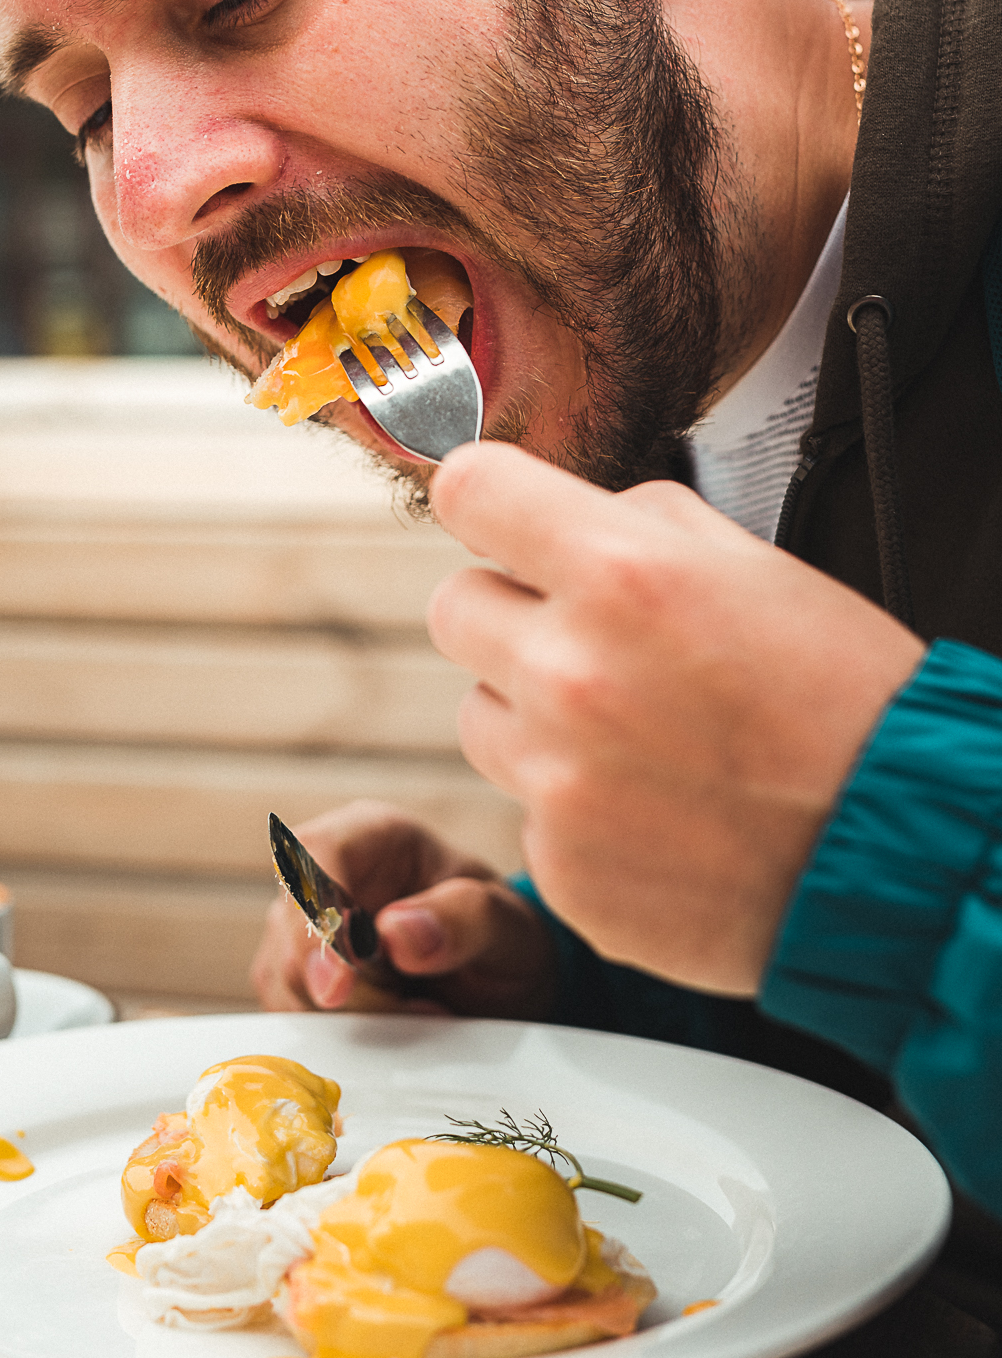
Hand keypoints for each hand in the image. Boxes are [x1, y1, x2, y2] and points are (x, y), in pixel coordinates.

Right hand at [248, 800, 554, 1017]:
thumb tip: (394, 933)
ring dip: (352, 1017)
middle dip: (350, 990)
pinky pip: (292, 1014)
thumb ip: (463, 918)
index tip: (336, 985)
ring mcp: (300, 926)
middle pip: (291, 931)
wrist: (496, 983)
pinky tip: (393, 1027)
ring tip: (420, 1012)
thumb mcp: (508, 927)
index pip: (316, 854)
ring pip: (287, 981)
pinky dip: (340, 1036)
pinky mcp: (296, 976)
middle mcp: (323, 873)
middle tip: (421, 1010)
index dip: (316, 917)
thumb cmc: (501, 938)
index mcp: (372, 835)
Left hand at [427, 444, 924, 997]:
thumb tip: (557, 514)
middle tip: (591, 642)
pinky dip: (576, 808)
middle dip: (511, 613)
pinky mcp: (563, 869)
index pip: (468, 489)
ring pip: (480, 714)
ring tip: (638, 736)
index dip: (489, 500)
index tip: (506, 520)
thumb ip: (641, 525)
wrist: (905, 857)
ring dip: (534, 714)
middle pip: (453, 606)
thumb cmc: (847, 702)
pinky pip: (527, 810)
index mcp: (622, 575)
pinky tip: (658, 812)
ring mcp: (557, 782)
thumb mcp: (760, 568)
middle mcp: (570, 674)